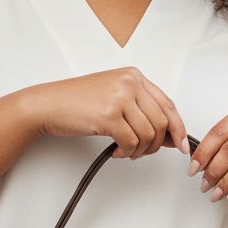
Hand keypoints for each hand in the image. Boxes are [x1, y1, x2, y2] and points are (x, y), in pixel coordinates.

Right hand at [27, 67, 189, 159]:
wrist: (47, 104)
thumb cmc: (76, 102)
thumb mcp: (114, 98)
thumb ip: (141, 111)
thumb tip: (169, 135)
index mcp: (133, 76)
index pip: (168, 104)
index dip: (178, 128)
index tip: (180, 145)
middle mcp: (129, 83)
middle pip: (162, 122)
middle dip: (155, 144)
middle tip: (142, 151)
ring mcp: (119, 97)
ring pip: (148, 134)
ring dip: (139, 150)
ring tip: (125, 150)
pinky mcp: (109, 115)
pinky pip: (131, 142)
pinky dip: (127, 151)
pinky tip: (116, 150)